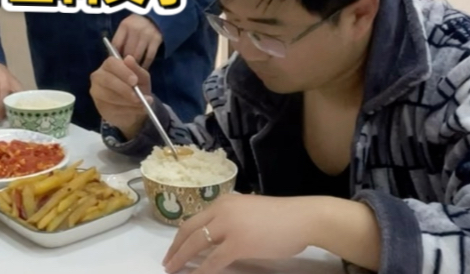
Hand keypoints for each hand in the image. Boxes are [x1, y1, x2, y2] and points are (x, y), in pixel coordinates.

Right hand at [0, 63, 22, 120]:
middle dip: (0, 110)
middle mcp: (3, 81)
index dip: (15, 105)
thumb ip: (16, 95)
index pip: (16, 94)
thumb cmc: (4, 79)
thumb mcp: (13, 84)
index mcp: (13, 83)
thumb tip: (17, 111)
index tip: (12, 116)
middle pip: (3, 97)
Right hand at [90, 55, 150, 139]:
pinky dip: (126, 110)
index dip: (123, 71)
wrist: (135, 107)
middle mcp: (99, 76)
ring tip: (141, 104)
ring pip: (108, 96)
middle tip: (138, 97)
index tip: (135, 80)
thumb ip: (136, 69)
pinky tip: (135, 110)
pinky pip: (111, 108)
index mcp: (109, 65)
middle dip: (124, 89)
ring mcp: (96, 92)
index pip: (111, 63)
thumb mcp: (142, 77)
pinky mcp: (99, 106)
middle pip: (107, 80)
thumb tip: (129, 58)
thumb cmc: (138, 87)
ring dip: (127, 102)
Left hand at [112, 15, 162, 68]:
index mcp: (124, 25)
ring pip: (137, 56)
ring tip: (132, 72)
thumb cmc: (136, 24)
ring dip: (134, 66)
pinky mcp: (156, 40)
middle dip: (124, 63)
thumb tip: (113, 57)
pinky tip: (142, 69)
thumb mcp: (126, 27)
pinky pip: (149, 57)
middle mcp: (135, 29)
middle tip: (124, 71)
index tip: (115, 64)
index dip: (114, 56)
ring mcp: (147, 35)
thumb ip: (120, 39)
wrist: (155, 17)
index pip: (116, 44)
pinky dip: (145, 65)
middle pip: (127, 52)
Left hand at [163, 195, 315, 273]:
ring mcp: (228, 226)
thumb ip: (232, 220)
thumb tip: (219, 237)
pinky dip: (200, 271)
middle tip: (166, 262)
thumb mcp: (248, 212)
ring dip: (181, 259)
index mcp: (223, 202)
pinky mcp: (238, 243)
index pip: (194, 220)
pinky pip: (213, 261)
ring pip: (196, 244)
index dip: (180, 236)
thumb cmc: (282, 218)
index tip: (173, 248)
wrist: (302, 218)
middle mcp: (221, 210)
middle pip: (189, 230)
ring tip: (172, 270)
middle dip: (175, 248)